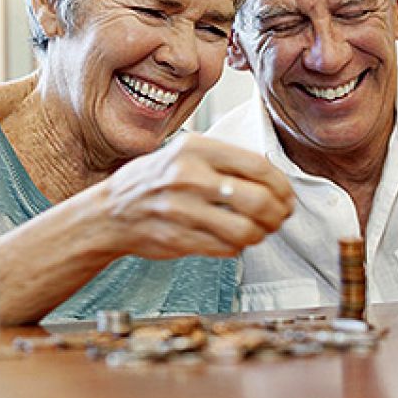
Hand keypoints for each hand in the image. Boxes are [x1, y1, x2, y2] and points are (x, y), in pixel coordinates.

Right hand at [98, 134, 294, 259]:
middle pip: (258, 200)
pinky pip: (227, 248)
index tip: (286, 194)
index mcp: (195, 148)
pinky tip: (234, 239)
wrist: (111, 212)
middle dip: (278, 213)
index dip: (281, 185)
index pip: (257, 166)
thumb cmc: (153, 181)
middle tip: (280, 216)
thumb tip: (271, 177)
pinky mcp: (180, 239)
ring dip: (262, 234)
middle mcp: (189, 177)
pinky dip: (238, 247)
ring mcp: (183, 210)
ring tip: (260, 230)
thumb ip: (223, 160)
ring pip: (246, 230)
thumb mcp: (184, 152)